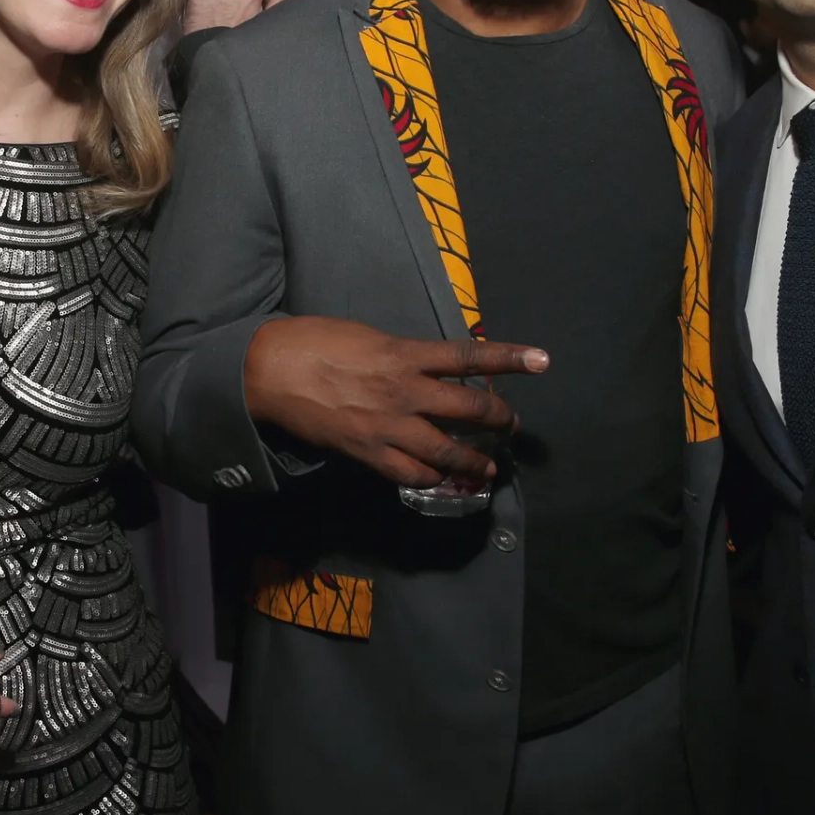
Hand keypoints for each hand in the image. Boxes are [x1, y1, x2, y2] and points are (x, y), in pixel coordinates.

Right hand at [242, 315, 548, 486]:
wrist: (271, 370)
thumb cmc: (315, 341)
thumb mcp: (368, 336)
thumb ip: (403, 354)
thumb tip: (426, 367)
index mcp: (406, 353)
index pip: (470, 355)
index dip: (510, 358)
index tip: (543, 361)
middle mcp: (405, 391)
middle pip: (469, 408)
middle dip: (498, 418)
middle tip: (510, 423)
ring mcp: (388, 426)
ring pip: (446, 450)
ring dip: (474, 460)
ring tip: (488, 467)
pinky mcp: (368, 452)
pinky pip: (410, 473)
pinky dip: (432, 477)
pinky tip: (442, 479)